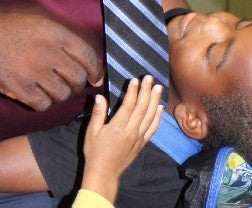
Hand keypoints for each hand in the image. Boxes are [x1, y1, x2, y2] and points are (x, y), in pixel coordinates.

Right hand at [0, 7, 102, 110]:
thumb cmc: (10, 27)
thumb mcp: (41, 21)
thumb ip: (64, 37)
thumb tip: (88, 59)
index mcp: (56, 33)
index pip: (87, 56)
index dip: (96, 70)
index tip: (96, 77)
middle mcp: (48, 52)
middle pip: (77, 78)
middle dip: (77, 83)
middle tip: (70, 83)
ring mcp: (33, 71)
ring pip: (62, 94)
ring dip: (61, 94)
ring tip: (53, 88)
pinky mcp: (18, 88)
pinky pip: (43, 104)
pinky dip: (44, 102)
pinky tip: (39, 95)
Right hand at [80, 76, 162, 202]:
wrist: (104, 173)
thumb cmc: (95, 152)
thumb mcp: (91, 132)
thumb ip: (98, 114)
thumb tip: (100, 97)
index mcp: (117, 127)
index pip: (128, 105)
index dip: (133, 92)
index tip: (135, 80)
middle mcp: (131, 131)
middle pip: (142, 108)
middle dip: (146, 91)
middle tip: (149, 78)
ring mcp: (138, 138)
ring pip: (150, 116)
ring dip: (155, 101)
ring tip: (158, 87)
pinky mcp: (142, 143)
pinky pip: (153, 128)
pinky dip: (158, 118)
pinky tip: (160, 108)